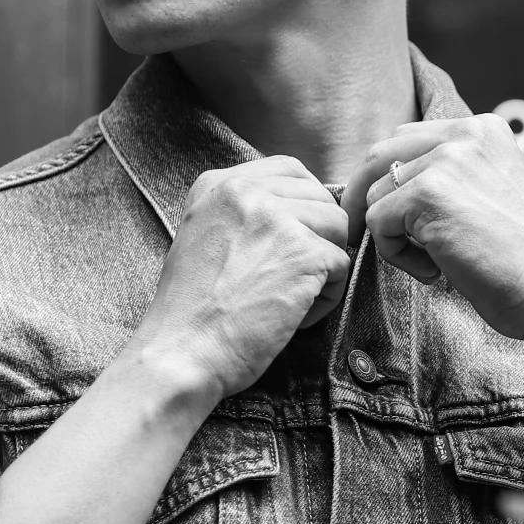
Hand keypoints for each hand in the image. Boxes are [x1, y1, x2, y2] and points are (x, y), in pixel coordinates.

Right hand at [122, 156, 349, 404]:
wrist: (181, 352)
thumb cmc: (192, 311)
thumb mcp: (203, 237)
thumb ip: (243, 214)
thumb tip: (297, 209)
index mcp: (218, 184)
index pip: (290, 171)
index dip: (305, 206)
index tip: (294, 239)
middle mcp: (245, 191)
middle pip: (320, 198)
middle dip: (317, 238)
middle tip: (288, 279)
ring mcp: (277, 219)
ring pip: (337, 228)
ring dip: (324, 267)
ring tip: (290, 298)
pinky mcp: (304, 253)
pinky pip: (342, 265)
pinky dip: (327, 297)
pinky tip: (294, 315)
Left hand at [345, 116, 523, 349]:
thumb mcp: (490, 191)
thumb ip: (451, 173)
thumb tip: (385, 179)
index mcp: (484, 128)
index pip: (406, 138)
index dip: (387, 178)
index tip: (387, 213)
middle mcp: (466, 135)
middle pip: (379, 156)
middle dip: (367, 198)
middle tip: (378, 236)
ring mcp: (447, 161)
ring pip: (375, 195)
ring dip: (391, 235)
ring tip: (434, 262)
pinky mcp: (428, 195)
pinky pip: (377, 223)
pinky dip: (395, 255)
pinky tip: (434, 271)